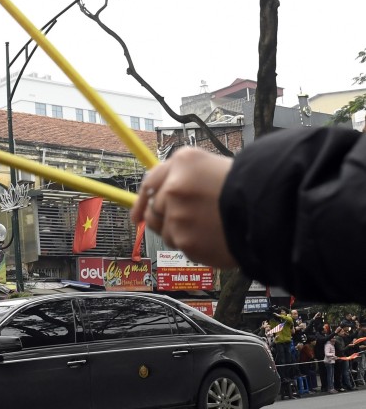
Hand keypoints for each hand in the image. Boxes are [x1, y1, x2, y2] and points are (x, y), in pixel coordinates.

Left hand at [131, 147, 237, 268]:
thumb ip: (180, 174)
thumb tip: (151, 195)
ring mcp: (178, 216)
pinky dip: (192, 245)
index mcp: (183, 163)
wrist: (271, 213)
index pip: (151, 181)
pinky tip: (211, 238)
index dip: (143, 198)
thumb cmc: (248, 188)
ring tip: (206, 228)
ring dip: (179, 232)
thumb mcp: (212, 165)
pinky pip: (179, 246)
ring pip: (165, 231)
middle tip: (186, 221)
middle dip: (165, 217)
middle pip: (152, 210)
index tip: (138, 213)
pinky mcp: (185, 241)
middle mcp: (174, 188)